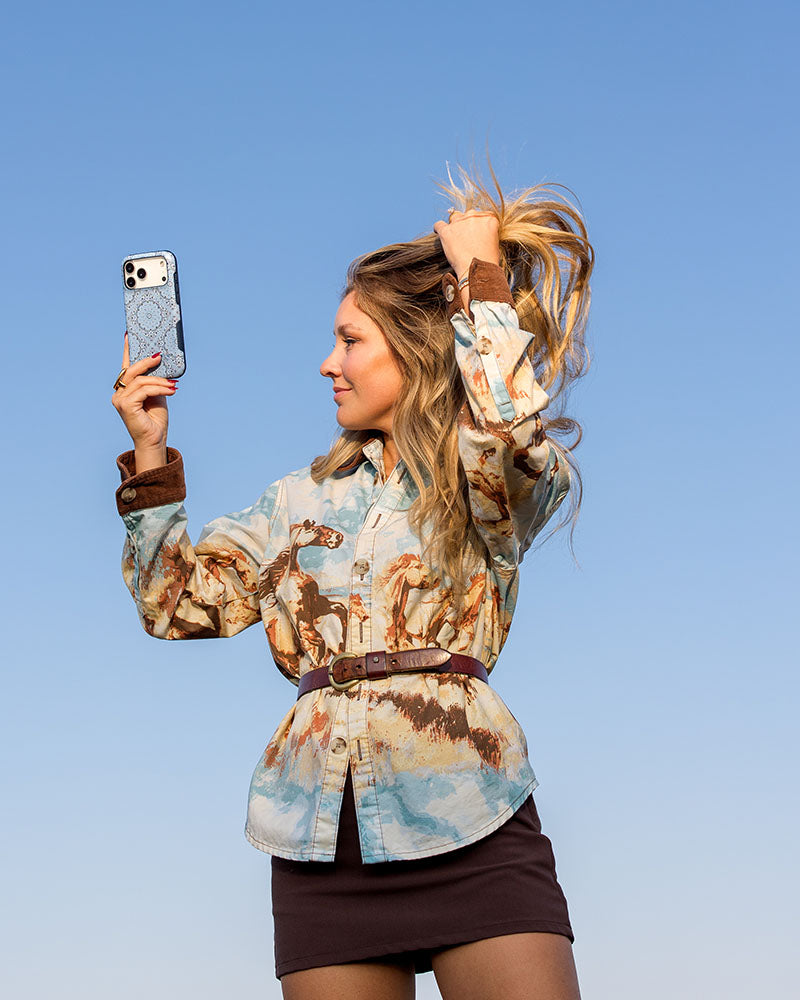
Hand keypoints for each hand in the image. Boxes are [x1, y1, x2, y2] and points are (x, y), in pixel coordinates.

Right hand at [111, 332, 177, 451]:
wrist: (154, 440)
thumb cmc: (155, 419)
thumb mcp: (157, 395)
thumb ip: (155, 381)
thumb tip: (160, 364)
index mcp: (126, 389)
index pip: (126, 366)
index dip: (127, 350)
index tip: (129, 334)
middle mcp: (119, 393)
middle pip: (132, 370)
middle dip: (147, 362)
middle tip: (160, 357)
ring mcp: (119, 399)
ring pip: (140, 380)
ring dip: (159, 381)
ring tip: (173, 385)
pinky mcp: (125, 405)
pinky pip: (143, 390)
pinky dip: (158, 389)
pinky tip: (171, 391)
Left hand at [433, 209, 500, 278]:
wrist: (477, 270)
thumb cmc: (487, 261)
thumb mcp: (495, 243)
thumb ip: (487, 232)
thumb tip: (478, 234)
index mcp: (489, 218)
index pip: (482, 215)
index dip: (478, 225)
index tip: (476, 233)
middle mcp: (473, 216)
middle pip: (467, 215)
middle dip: (466, 225)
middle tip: (466, 239)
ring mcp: (459, 222)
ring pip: (454, 218)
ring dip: (455, 226)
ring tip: (454, 238)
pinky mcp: (446, 231)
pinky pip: (439, 225)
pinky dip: (439, 228)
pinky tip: (440, 233)